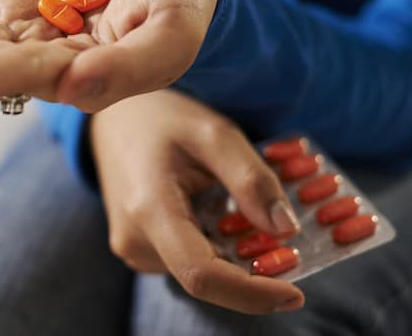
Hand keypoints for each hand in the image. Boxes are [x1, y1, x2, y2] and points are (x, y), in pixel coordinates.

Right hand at [91, 89, 303, 313]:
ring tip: (249, 215)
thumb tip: (286, 230)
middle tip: (289, 246)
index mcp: (150, 208)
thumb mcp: (213, 134)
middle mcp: (134, 239)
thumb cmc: (164, 119)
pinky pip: (186, 261)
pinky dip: (216, 249)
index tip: (296, 294)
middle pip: (205, 277)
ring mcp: (132, 247)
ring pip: (198, 271)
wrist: (115, 118)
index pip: (202, 275)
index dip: (251, 293)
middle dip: (252, 272)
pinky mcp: (137, 248)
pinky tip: (223, 216)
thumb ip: (250, 179)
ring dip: (234, 256)